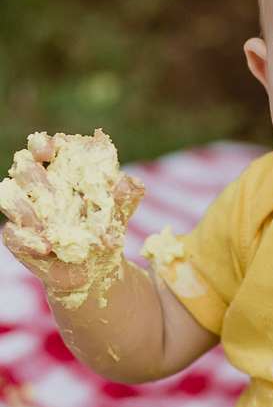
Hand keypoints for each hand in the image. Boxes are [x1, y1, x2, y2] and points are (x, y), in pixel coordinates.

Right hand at [0, 130, 143, 294]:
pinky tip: (47, 246)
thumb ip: (126, 192)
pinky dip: (28, 240)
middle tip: (54, 195)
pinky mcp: (19, 237)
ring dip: (23, 207)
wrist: (101, 261)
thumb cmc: (108, 225)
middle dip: (36, 178)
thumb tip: (122, 184)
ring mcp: (25, 210)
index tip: (48, 152)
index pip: (41, 146)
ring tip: (44, 224)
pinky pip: (12, 234)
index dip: (41, 144)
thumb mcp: (123, 207)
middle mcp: (36, 185)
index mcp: (59, 168)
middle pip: (22, 168)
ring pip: (8, 198)